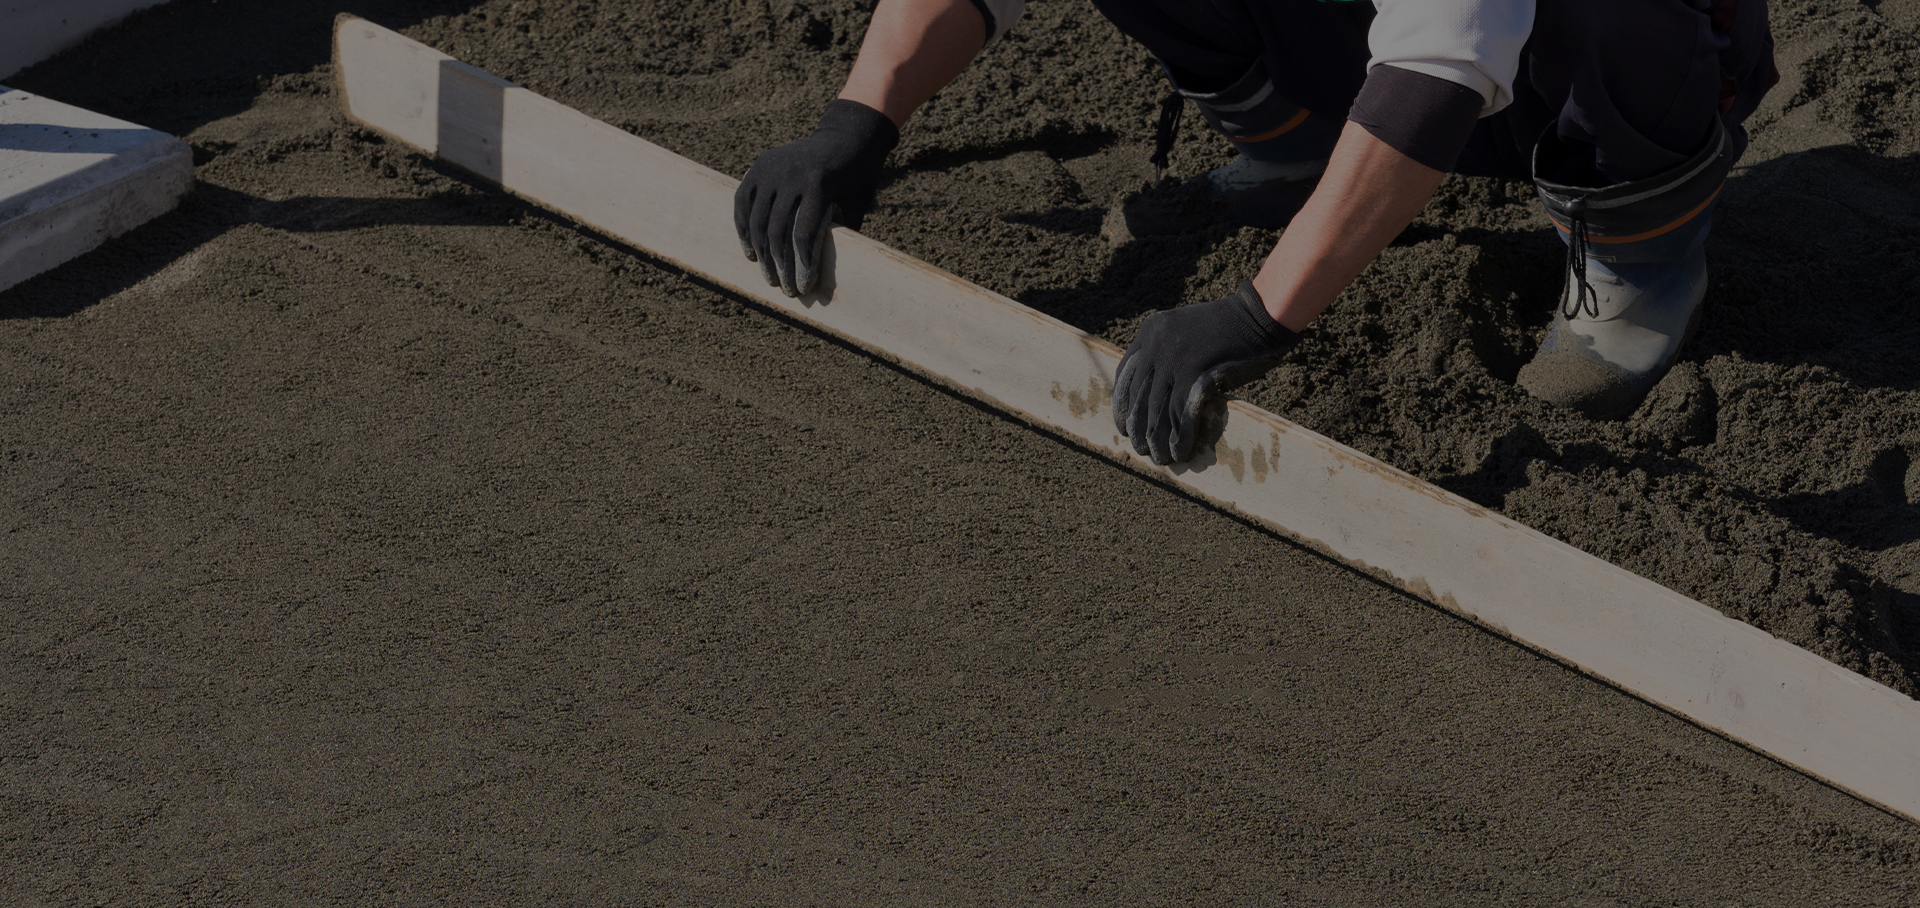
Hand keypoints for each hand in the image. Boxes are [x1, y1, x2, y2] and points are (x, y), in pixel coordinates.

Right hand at [734, 99, 898, 296]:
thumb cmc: (857, 178)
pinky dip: (743, 229)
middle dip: (780, 266)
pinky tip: (750, 251)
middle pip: (777, 231)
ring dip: (761, 254)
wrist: (845, 137)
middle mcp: (791, 175)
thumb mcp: (856, 205)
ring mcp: (771, 169)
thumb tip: (829, 277)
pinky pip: (742, 202)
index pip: (803, 234)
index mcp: (818, 184)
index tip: (803, 288)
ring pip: (757, 220)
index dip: (802, 265)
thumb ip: (840, 235)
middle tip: (785, 288)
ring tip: (769, 276)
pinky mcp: (758, 166)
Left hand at [1112, 281, 1299, 464]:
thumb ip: (1165, 352)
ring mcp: (1173, 359)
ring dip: (1158, 440)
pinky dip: (1180, 438)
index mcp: (1150, 331)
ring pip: (1157, 410)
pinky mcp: (1194, 373)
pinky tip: (1181, 452)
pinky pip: (1180, 414)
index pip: (1125, 375)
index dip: (1122, 404)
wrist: (1257, 316)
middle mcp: (1156, 345)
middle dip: (1138, 428)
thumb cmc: (1227, 327)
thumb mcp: (1184, 330)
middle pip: (1138, 396)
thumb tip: (1156, 393)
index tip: (1124, 425)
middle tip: (1141, 449)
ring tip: (1161, 459)